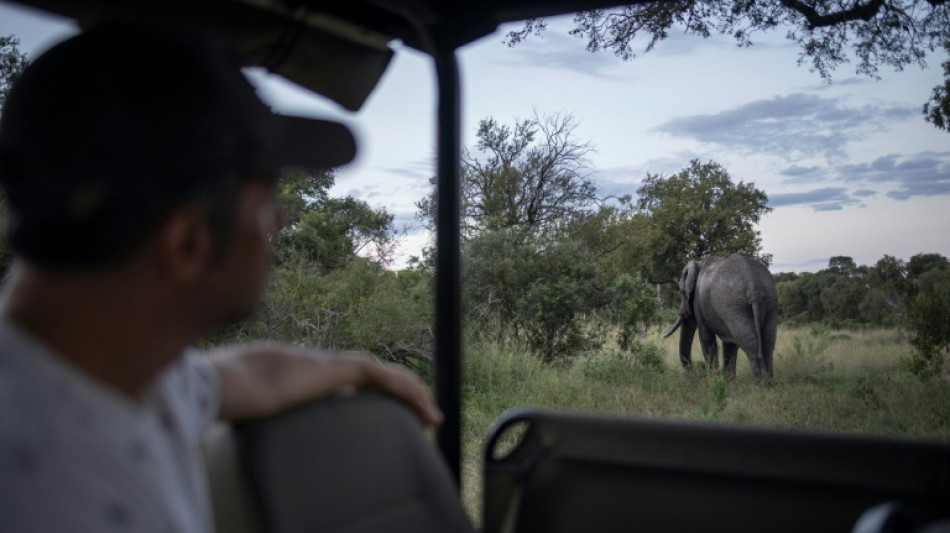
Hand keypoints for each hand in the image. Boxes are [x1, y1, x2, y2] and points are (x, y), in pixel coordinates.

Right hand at [212, 344, 442, 427]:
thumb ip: (287, 410)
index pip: (368, 385)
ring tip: (433, 418)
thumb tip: (280, 424)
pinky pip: (390, 380)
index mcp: (325, 375)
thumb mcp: (276, 407)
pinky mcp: (350, 368)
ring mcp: (346, 364)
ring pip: (395, 378)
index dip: (390, 400)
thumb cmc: (251, 395)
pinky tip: (422, 407)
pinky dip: (410, 392)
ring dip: (418, 397)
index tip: (404, 421)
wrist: (245, 380)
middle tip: (427, 420)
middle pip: (387, 380)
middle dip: (411, 398)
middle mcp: (341, 366)